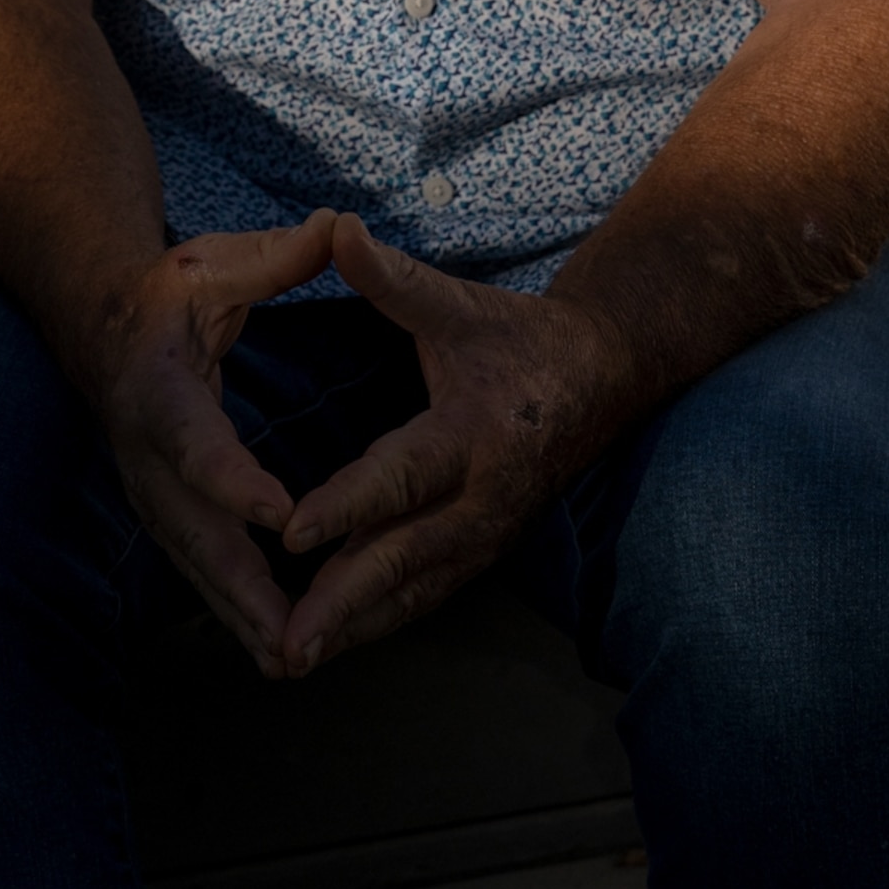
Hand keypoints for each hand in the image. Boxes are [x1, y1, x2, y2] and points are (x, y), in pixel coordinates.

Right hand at [94, 211, 336, 677]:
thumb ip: (280, 255)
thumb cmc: (168, 291)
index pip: (198, 446)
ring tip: (294, 663)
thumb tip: (338, 224)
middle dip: (241, 590)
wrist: (102, 323)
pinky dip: (234, 610)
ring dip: (241, 617)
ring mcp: (149, 491)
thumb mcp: (217, 261)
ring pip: (195, 564)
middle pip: (193, 533)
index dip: (236, 484)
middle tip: (292, 642)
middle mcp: (146, 455)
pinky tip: (278, 649)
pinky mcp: (163, 511)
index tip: (284, 519)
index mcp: (159, 391)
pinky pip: (198, 567)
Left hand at [276, 212, 641, 675]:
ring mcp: (485, 534)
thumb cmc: (519, 337)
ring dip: (354, 628)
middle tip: (285, 644)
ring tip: (293, 661)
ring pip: (412, 591)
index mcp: (469, 434)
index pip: (398, 478)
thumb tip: (335, 227)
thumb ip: (391, 277)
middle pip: (402, 558)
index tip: (291, 536)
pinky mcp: (483, 550)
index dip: (345, 508)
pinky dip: (379, 620)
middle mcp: (480, 498)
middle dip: (341, 604)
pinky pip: (426, 593)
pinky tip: (334, 640)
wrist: (603, 376)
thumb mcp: (457, 303)